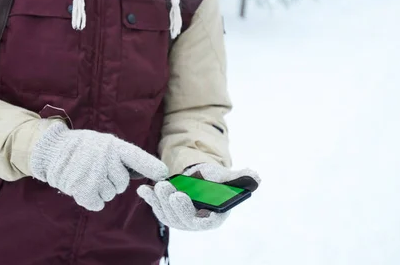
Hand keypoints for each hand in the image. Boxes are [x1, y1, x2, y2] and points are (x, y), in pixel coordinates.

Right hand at [30, 121, 167, 211]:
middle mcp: (105, 158)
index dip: (150, 166)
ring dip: (100, 190)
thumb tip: (151, 173)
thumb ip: (122, 157)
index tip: (163, 175)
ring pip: (109, 195)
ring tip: (88, 176)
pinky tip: (84, 188)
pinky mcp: (82, 189)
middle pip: (122, 184)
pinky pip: (97, 204)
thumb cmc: (83, 147)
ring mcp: (94, 174)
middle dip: (113, 182)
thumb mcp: (104, 143)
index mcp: (113, 146)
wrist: (53, 149)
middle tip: (98, 171)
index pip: (136, 157)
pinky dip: (91, 200)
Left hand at [137, 163, 259, 230]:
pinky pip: (158, 209)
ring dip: (160, 200)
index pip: (202, 221)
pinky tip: (144, 189)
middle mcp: (196, 223)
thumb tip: (256, 176)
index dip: (189, 211)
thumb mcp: (226, 177)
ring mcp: (181, 220)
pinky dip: (150, 200)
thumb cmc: (214, 179)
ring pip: (168, 214)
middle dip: (171, 203)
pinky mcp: (168, 213)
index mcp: (214, 218)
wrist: (200, 178)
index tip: (179, 195)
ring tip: (157, 185)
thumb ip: (240, 178)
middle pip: (182, 219)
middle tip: (165, 187)